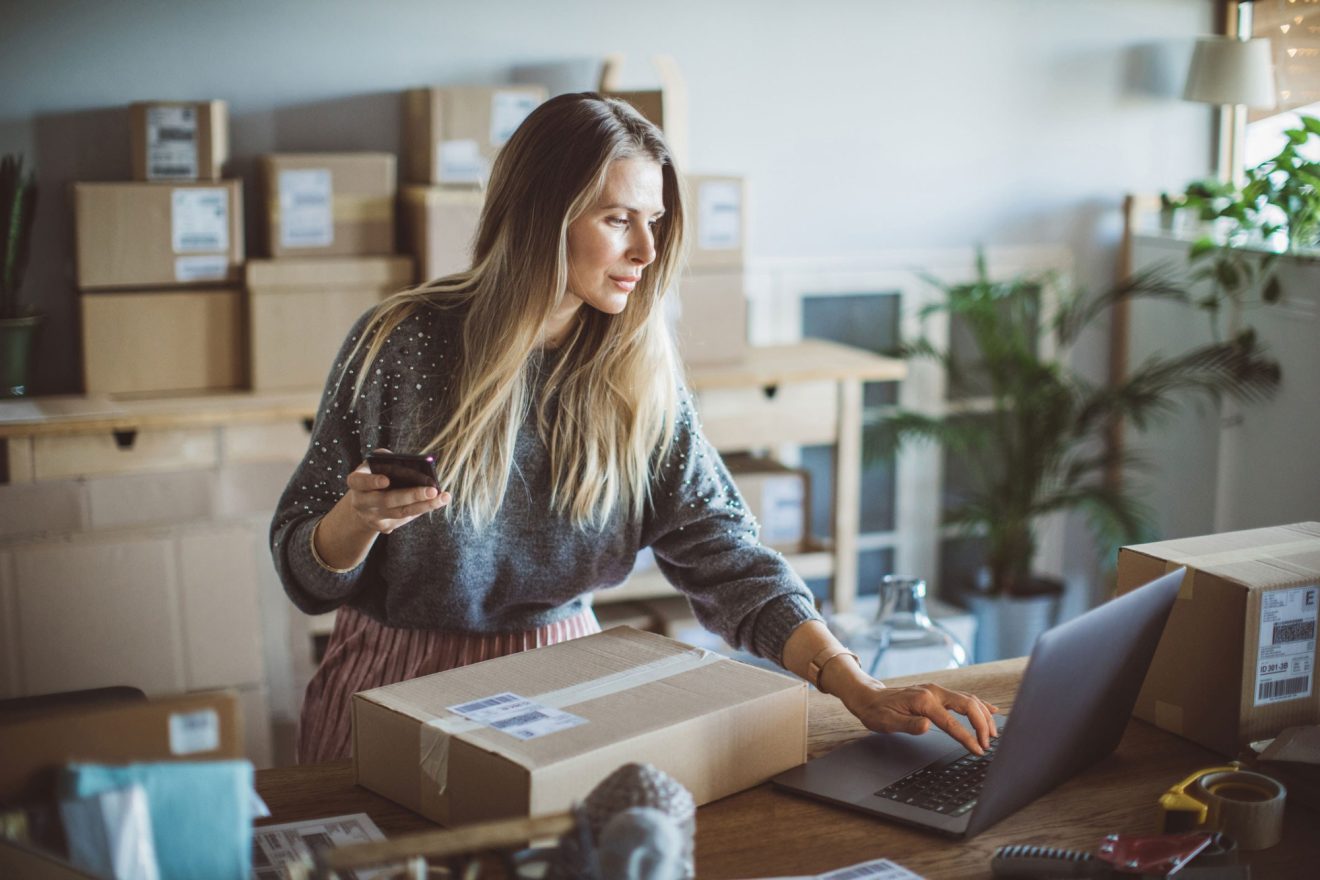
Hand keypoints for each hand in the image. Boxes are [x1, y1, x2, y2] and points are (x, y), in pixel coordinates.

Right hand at [344, 447, 450, 533]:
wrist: (364, 503)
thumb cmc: (373, 476)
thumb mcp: (373, 465)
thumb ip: (384, 460)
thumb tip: (406, 461)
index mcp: (355, 482)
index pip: (360, 482)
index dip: (371, 481)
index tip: (386, 479)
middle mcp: (361, 502)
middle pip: (387, 500)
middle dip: (411, 495)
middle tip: (432, 490)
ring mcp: (372, 517)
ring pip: (401, 512)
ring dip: (425, 505)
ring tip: (443, 497)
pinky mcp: (384, 526)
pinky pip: (406, 518)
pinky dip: (423, 508)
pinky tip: (438, 501)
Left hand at [839, 676, 999, 755]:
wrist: (869, 696)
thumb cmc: (877, 711)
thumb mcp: (887, 722)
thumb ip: (909, 725)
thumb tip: (928, 727)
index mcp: (923, 700)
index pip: (952, 722)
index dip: (967, 737)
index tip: (978, 750)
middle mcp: (933, 691)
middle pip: (968, 704)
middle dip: (982, 724)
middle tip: (988, 744)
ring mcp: (936, 690)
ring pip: (968, 699)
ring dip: (983, 715)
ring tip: (993, 733)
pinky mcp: (937, 692)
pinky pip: (963, 697)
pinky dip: (978, 704)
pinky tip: (990, 711)